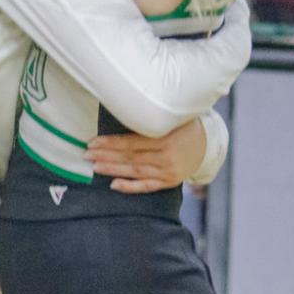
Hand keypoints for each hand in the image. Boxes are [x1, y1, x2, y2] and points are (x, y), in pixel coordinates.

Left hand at [86, 117, 207, 192]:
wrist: (207, 144)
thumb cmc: (184, 125)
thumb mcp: (171, 116)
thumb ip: (150, 118)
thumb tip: (122, 106)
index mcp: (166, 138)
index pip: (131, 142)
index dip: (110, 143)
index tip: (92, 142)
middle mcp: (166, 156)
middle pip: (130, 157)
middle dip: (106, 156)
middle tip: (86, 154)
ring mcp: (168, 172)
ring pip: (135, 171)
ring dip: (112, 169)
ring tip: (94, 166)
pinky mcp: (169, 182)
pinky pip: (147, 186)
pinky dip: (130, 186)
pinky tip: (114, 184)